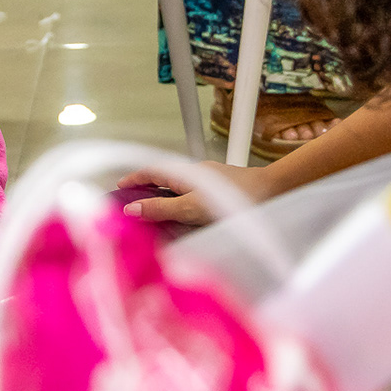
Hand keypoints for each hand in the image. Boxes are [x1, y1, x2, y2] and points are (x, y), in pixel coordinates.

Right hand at [115, 161, 269, 227]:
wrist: (272, 192)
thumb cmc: (234, 199)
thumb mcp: (190, 208)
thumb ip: (161, 208)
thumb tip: (131, 210)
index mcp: (182, 174)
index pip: (150, 172)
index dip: (133, 180)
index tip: (118, 188)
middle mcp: (194, 174)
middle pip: (163, 180)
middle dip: (146, 191)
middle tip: (132, 206)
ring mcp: (208, 182)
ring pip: (178, 189)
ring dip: (164, 199)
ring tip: (154, 216)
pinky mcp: (221, 191)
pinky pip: (192, 195)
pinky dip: (181, 204)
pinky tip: (186, 218)